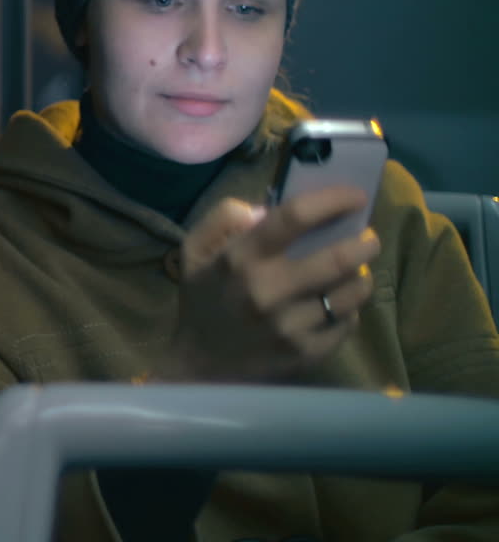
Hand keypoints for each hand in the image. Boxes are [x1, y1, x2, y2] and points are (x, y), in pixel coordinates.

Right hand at [158, 186, 380, 381]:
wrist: (200, 364)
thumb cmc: (202, 299)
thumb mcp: (194, 250)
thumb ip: (223, 218)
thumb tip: (265, 209)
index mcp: (240, 258)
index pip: (295, 217)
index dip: (334, 200)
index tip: (355, 197)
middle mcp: (267, 290)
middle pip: (339, 257)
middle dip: (364, 242)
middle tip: (367, 238)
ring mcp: (289, 325)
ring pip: (351, 291)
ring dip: (361, 276)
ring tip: (356, 270)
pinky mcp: (305, 353)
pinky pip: (348, 323)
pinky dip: (349, 309)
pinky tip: (338, 304)